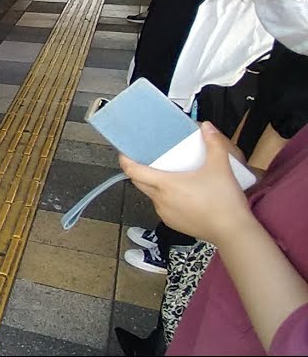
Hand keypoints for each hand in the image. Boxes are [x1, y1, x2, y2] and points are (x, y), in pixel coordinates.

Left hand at [120, 122, 254, 245]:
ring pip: (151, 196)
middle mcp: (160, 200)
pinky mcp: (174, 224)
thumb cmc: (223, 201)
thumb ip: (214, 144)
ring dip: (154, 186)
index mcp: (165, 184)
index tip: (124, 153)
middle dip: (139, 171)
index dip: (125, 161)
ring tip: (169, 176)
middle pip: (140, 182)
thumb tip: (207, 127)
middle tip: (148, 161)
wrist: (233, 232)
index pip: (133, 171)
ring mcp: (165, 214)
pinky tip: (180, 195)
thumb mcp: (220, 167)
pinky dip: (165, 199)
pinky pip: (163, 208)